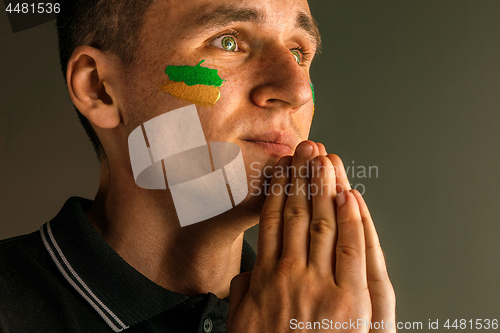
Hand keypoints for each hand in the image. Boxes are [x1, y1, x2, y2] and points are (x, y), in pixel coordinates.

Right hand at [227, 141, 395, 331]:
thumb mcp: (240, 324)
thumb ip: (243, 293)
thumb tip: (248, 271)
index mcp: (263, 278)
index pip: (270, 220)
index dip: (277, 189)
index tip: (281, 167)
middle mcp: (290, 275)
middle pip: (295, 214)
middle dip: (301, 177)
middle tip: (305, 149)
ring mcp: (320, 286)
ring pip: (323, 224)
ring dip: (325, 188)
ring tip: (325, 160)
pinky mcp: (349, 301)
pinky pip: (352, 251)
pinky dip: (352, 221)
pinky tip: (349, 196)